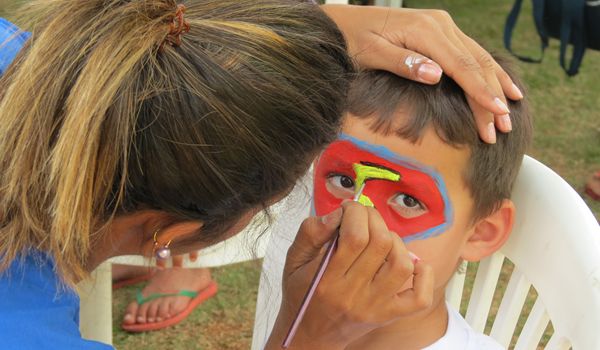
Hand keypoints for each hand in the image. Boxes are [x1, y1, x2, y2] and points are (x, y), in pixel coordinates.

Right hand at [266, 202, 433, 348]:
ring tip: (380, 237)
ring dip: (395, 241)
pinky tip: (410, 263)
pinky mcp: (388, 316)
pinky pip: (419, 297)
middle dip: (374, 218)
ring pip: (401, 264)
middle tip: (364, 216)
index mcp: (327, 280)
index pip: (354, 237)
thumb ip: (310, 233)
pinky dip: (423, 275)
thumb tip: (338, 213)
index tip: (349, 208)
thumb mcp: (293, 260)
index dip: (356, 212)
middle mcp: (353, 295)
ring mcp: (374, 307)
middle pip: (380, 244)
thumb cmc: (301, 293)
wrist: (310, 335)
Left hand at [321, 5, 522, 143]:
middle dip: (491, 96)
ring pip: (478, 57)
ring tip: (511, 111)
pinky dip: (487, 71)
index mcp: (426, 30)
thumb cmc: (352, 39)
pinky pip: (470, 53)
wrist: (341, 22)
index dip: (480, 91)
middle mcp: (441, 25)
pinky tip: (501, 84)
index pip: (461, 66)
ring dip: (495, 85)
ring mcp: (442, 26)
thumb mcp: (372, 53)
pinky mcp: (440, 32)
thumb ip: (404, 63)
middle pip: (475, 64)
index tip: (496, 113)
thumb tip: (437, 76)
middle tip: (503, 128)